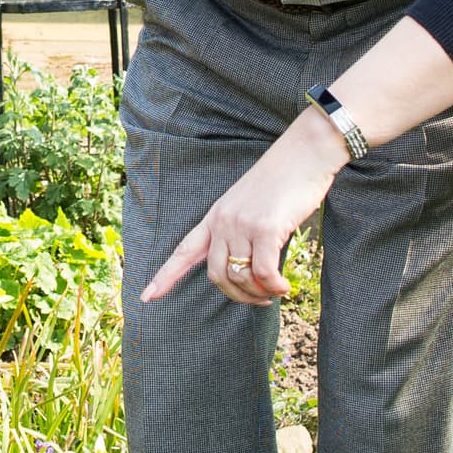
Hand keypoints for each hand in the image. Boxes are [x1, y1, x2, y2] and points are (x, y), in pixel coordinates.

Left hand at [135, 112, 350, 308]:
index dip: (165, 276)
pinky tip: (283, 287)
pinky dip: (273, 287)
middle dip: (238, 295)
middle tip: (260, 299)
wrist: (304, 153)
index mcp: (215, 216)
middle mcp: (223, 222)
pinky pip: (263, 273)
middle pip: (217, 276)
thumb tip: (247, 270)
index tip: (147, 297)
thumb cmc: (283, 182)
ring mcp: (242, 225)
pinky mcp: (265, 229)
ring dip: (259, 293)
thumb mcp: (250, 205)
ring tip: (275, 292)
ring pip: (240, 277)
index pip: (185, 251)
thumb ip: (240, 232)